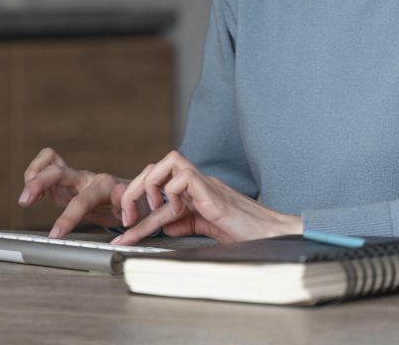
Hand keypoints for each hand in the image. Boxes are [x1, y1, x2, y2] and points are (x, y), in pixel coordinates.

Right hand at [19, 147, 137, 238]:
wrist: (133, 196)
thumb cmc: (132, 206)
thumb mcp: (134, 211)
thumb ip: (125, 204)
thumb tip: (117, 195)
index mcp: (103, 186)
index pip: (82, 200)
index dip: (68, 217)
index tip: (55, 235)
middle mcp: (86, 177)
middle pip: (59, 172)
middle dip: (40, 182)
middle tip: (24, 200)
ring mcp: (75, 176)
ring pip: (50, 161)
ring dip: (34, 173)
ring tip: (26, 197)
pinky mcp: (65, 179)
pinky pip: (48, 164)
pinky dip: (36, 173)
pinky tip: (33, 193)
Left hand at [113, 150, 301, 245]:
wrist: (274, 236)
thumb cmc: (246, 233)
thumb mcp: (207, 228)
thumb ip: (186, 223)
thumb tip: (165, 225)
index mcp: (194, 190)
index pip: (158, 183)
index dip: (136, 203)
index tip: (124, 231)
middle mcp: (198, 182)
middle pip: (157, 166)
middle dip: (134, 190)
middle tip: (127, 218)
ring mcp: (206, 184)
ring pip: (168, 161)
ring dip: (150, 185)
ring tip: (150, 211)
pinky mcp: (213, 193)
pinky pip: (184, 177)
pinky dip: (171, 194)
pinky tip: (177, 212)